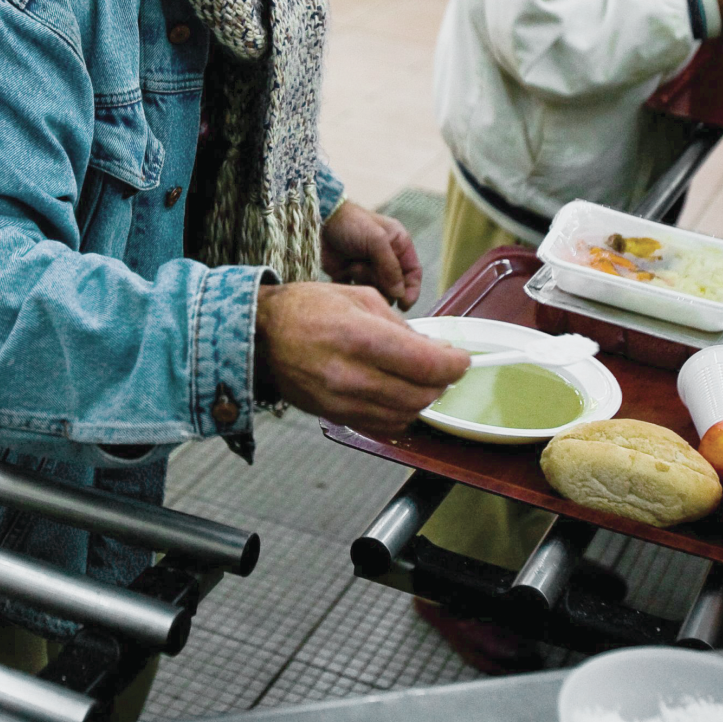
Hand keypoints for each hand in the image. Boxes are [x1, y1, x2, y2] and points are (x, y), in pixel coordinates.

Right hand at [256, 283, 468, 435]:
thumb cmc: (304, 309)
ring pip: (406, 413)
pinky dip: (401, 412)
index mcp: (360, 337)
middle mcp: (352, 375)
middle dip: (442, 381)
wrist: (261, 336)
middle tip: (444, 367)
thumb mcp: (359, 297)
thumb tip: (432, 349)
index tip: (462, 359)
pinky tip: (398, 393)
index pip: (427, 364)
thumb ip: (400, 327)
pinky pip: (384, 424)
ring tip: (421, 379)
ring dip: (423, 398)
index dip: (455, 364)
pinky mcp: (336, 416)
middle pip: (422, 393)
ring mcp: (342, 401)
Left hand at [320, 200, 421, 307]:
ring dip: (365, 281)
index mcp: (398, 245)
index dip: (411, 290)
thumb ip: (391, 268)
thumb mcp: (376, 240)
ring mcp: (368, 267)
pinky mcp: (350, 274)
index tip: (404, 305)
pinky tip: (344, 272)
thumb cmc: (351, 223)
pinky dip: (352, 286)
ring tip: (353, 267)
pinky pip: (358, 290)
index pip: (413, 273)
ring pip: (376, 289)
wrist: (319, 221)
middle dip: (383, 284)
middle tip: (370, 273)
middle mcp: (386, 257)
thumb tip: (399, 293)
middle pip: (394, 286)